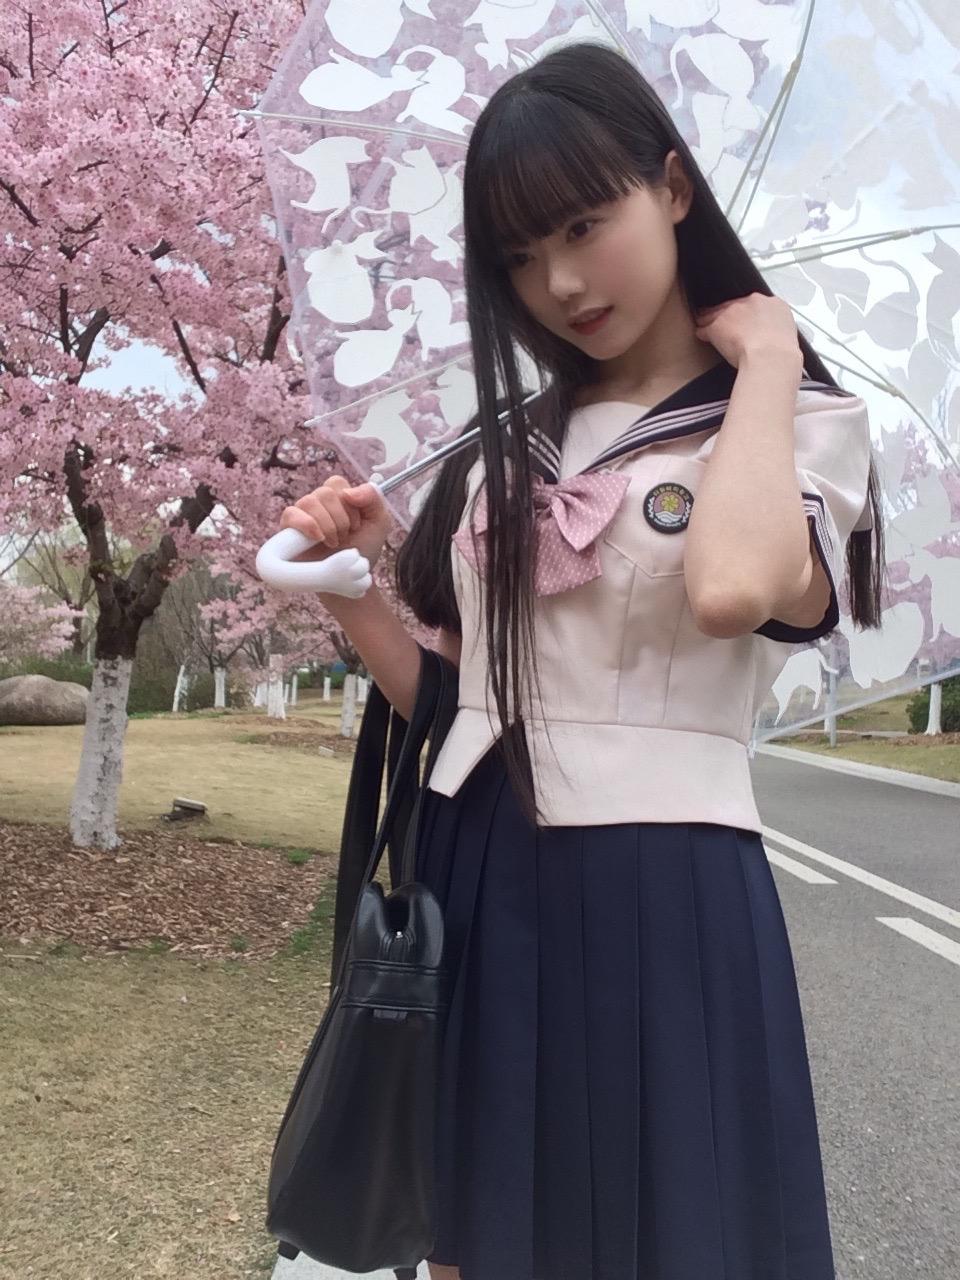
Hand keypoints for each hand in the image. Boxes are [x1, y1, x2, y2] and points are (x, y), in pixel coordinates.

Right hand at [279, 476, 393, 567]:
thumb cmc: (363, 549)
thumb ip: (373, 498)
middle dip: (340, 519)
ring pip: (309, 502)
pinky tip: (318, 538)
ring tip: (334, 543)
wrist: (349, 578)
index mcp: (338, 497)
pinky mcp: (288, 530)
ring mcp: (302, 515)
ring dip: (327, 525)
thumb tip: (348, 491)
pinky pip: (290, 514)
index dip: (349, 504)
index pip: (336, 483)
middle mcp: (319, 503)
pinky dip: (307, 525)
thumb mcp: (379, 522)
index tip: (356, 525)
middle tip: (345, 537)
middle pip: (324, 493)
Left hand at [693, 292, 801, 368]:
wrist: (770, 357)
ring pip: (717, 313)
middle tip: (726, 325)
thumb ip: (776, 330)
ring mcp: (733, 311)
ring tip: (707, 326)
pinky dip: (703, 332)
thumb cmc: (781, 353)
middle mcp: (753, 302)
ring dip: (712, 321)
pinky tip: (702, 336)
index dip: (747, 313)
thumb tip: (772, 337)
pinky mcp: (717, 324)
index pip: (755, 304)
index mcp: (774, 304)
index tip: (745, 321)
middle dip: (729, 315)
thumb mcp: (787, 335)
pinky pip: (705, 327)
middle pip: (734, 305)